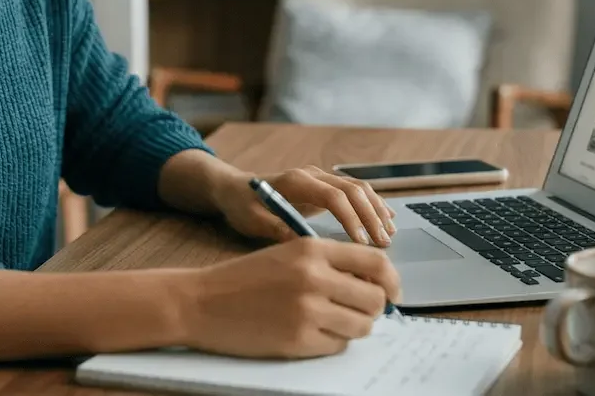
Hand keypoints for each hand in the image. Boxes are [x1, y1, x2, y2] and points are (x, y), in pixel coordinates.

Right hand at [178, 237, 401, 357]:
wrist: (200, 302)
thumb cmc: (244, 278)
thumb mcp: (287, 253)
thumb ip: (328, 262)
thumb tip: (373, 281)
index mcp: (311, 249)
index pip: (375, 263)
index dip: (393, 280)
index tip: (394, 292)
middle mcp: (313, 277)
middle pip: (375, 298)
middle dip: (373, 308)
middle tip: (361, 311)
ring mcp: (306, 310)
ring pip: (361, 326)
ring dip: (355, 327)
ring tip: (334, 321)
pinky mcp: (297, 340)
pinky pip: (338, 345)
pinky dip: (333, 342)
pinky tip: (312, 333)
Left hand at [212, 165, 396, 246]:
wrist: (234, 188)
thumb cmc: (241, 205)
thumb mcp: (251, 220)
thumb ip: (275, 228)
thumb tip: (302, 241)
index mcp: (296, 181)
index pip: (333, 196)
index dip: (350, 219)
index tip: (361, 243)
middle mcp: (312, 175)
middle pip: (351, 190)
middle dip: (371, 216)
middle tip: (384, 243)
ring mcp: (320, 178)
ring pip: (357, 188)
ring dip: (376, 209)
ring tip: (390, 234)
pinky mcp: (323, 186)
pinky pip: (354, 191)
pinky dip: (372, 204)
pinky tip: (387, 219)